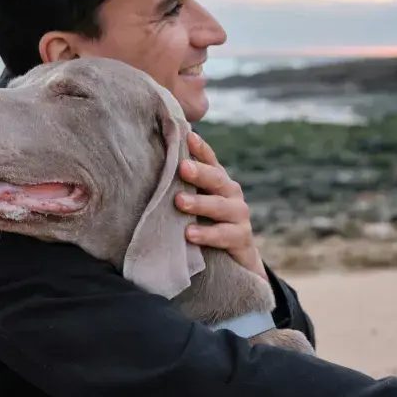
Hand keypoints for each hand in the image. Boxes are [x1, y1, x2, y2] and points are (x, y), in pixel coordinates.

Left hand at [175, 132, 264, 277]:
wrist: (234, 259)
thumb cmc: (206, 224)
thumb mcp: (195, 203)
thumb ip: (182, 186)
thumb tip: (155, 159)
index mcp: (218, 181)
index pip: (210, 160)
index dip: (200, 148)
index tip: (187, 137)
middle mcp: (231, 193)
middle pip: (216, 179)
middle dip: (199, 173)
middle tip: (182, 168)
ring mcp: (239, 215)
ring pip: (220, 206)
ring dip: (200, 203)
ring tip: (180, 202)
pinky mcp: (241, 238)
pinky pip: (224, 235)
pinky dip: (207, 234)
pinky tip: (189, 234)